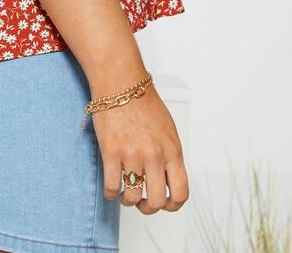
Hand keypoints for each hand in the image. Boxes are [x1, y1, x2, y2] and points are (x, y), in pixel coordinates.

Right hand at [91, 85, 188, 213]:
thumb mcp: (168, 129)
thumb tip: (167, 180)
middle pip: (156, 201)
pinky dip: (111, 193)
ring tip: (125, 193)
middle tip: (142, 202)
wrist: (121, 83)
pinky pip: (111, 186)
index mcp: (172, 151)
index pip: (180, 193)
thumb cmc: (143, 102)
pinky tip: (111, 188)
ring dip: (128, 200)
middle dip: (148, 207)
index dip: (173, 206)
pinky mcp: (111, 151)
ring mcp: (132, 154)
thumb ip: (170, 155)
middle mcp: (154, 156)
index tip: (165, 205)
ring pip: (132, 197)